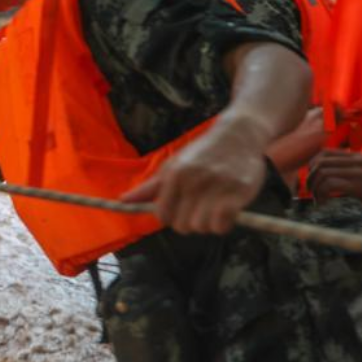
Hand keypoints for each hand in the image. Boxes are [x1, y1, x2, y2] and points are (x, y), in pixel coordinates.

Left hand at [122, 115, 269, 234]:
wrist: (238, 134)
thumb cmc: (202, 153)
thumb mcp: (174, 164)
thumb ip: (149, 187)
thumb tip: (122, 200)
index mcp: (175, 175)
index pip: (162, 215)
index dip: (171, 217)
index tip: (181, 209)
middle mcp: (193, 181)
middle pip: (182, 225)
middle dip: (190, 222)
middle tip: (200, 208)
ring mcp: (217, 187)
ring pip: (202, 227)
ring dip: (208, 224)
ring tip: (214, 208)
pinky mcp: (238, 192)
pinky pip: (222, 225)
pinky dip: (223, 224)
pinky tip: (226, 212)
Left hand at [308, 149, 361, 220]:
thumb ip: (348, 174)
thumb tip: (326, 180)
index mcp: (358, 157)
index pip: (325, 153)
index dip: (312, 166)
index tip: (311, 180)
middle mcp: (358, 160)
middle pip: (320, 161)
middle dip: (309, 177)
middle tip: (310, 191)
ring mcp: (359, 172)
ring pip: (323, 172)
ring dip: (314, 188)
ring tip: (318, 200)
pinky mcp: (360, 185)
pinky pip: (331, 184)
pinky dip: (322, 194)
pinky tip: (323, 203)